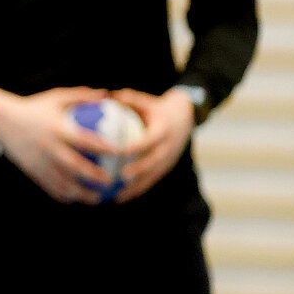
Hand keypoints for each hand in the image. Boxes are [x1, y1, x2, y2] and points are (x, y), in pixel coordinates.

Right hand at [0, 86, 115, 203]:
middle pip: (75, 166)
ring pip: (63, 182)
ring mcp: (40, 161)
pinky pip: (50, 187)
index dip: (103, 146)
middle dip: (94, 176)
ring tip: (97, 198)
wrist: (2, 121)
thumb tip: (106, 95)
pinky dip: (64, 195)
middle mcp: (49, 148)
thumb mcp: (56, 98)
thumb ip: (80, 96)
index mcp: (57, 130)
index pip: (84, 140)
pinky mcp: (33, 170)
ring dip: (81, 193)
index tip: (119, 152)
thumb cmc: (33, 107)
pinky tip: (75, 198)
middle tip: (111, 181)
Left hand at [108, 87, 194, 201]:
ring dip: (136, 187)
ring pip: (152, 176)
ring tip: (117, 196)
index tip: (120, 151)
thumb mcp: (146, 101)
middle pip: (153, 163)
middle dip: (137, 172)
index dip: (136, 147)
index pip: (149, 141)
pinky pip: (151, 181)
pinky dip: (137, 190)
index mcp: (163, 130)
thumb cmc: (157, 108)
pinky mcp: (165, 168)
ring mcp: (168, 160)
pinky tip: (120, 198)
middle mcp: (168, 147)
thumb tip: (109, 95)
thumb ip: (130, 99)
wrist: (184, 117)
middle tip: (120, 177)